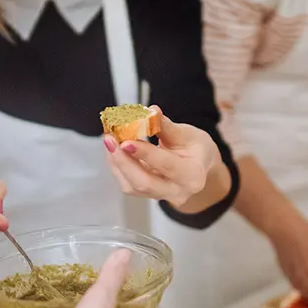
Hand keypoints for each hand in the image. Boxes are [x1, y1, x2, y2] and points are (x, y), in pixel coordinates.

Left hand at [104, 106, 219, 207]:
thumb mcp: (187, 133)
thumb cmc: (195, 148)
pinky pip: (128, 185)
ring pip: (132, 187)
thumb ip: (166, 126)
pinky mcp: (148, 195)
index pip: (166, 165)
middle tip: (110, 140)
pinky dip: (118, 167)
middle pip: (144, 183)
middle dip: (124, 161)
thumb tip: (151, 111)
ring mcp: (161, 196)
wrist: (198, 165)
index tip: (126, 141)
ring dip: (117, 163)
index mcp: (192, 176)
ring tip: (109, 141)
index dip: (145, 153)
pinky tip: (114, 151)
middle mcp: (177, 191)